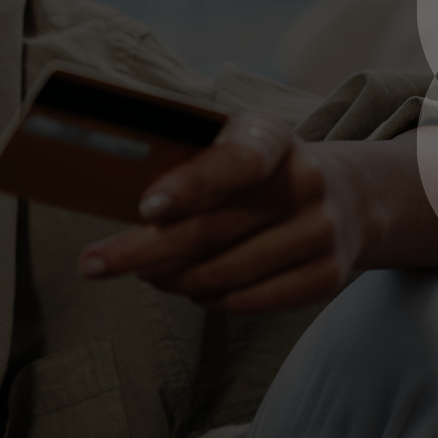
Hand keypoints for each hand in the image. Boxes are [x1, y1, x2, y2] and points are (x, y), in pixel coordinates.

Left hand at [76, 114, 358, 313]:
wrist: (345, 197)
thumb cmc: (257, 173)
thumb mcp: (231, 147)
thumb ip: (189, 164)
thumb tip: (116, 199)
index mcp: (273, 137)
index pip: (234, 161)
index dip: (189, 186)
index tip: (144, 208)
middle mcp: (305, 181)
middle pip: (212, 229)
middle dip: (143, 250)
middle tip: (93, 264)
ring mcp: (321, 231)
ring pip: (225, 272)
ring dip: (171, 278)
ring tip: (143, 272)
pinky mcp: (327, 276)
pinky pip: (249, 300)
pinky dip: (208, 298)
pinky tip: (188, 287)